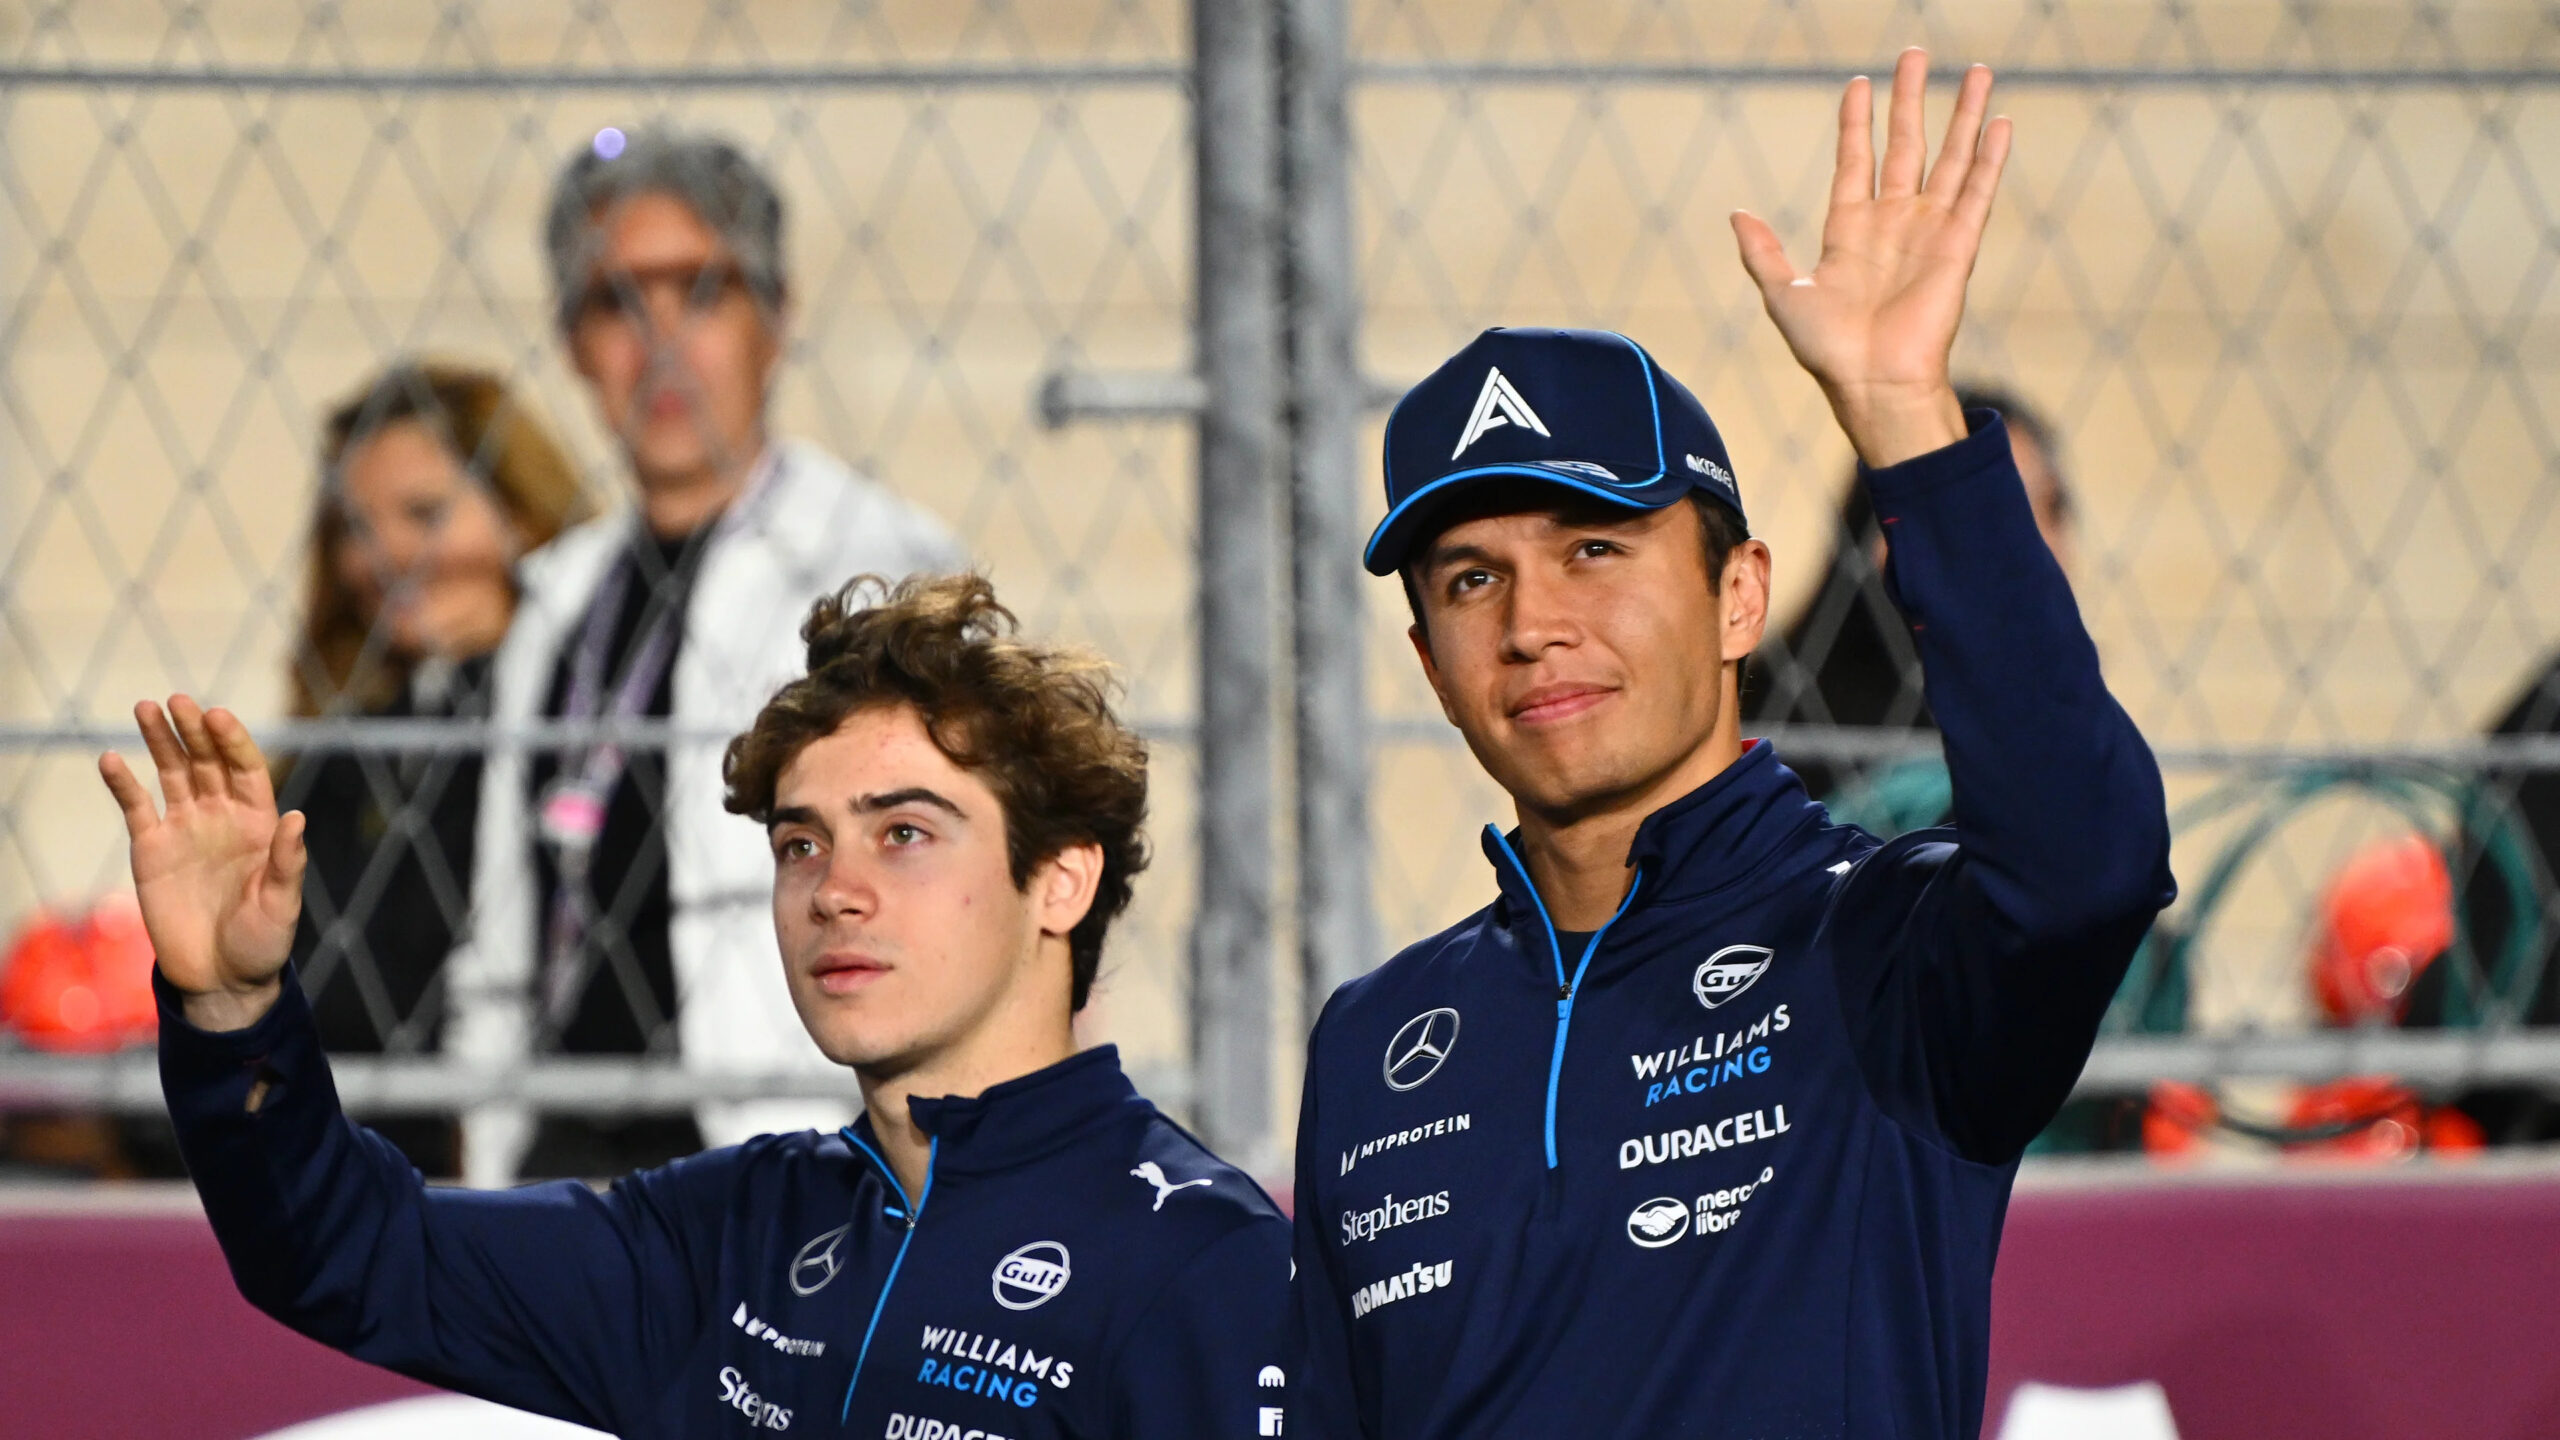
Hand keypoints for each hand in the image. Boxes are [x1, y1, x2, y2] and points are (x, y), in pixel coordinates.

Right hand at [98, 696, 305, 1031]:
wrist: (222, 978)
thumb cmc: (262, 942)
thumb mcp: (282, 904)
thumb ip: (286, 862)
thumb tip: (297, 818)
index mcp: (258, 823)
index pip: (245, 769)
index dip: (232, 741)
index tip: (216, 717)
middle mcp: (221, 817)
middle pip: (207, 762)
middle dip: (194, 730)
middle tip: (178, 701)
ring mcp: (184, 829)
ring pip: (171, 773)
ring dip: (160, 740)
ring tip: (146, 707)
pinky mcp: (151, 850)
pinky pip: (136, 808)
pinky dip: (123, 784)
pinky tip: (111, 759)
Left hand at [1731, 49, 2010, 467]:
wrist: (1872, 381)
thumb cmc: (1826, 349)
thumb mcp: (1782, 293)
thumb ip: (1762, 251)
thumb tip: (1736, 213)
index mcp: (1849, 229)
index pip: (1856, 158)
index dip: (1857, 121)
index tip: (1860, 82)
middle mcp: (1892, 222)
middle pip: (1906, 145)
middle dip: (1911, 99)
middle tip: (1916, 53)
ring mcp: (1928, 230)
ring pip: (1949, 158)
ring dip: (1963, 115)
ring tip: (1976, 71)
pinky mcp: (1958, 245)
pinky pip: (1977, 191)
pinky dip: (1989, 157)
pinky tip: (2000, 121)